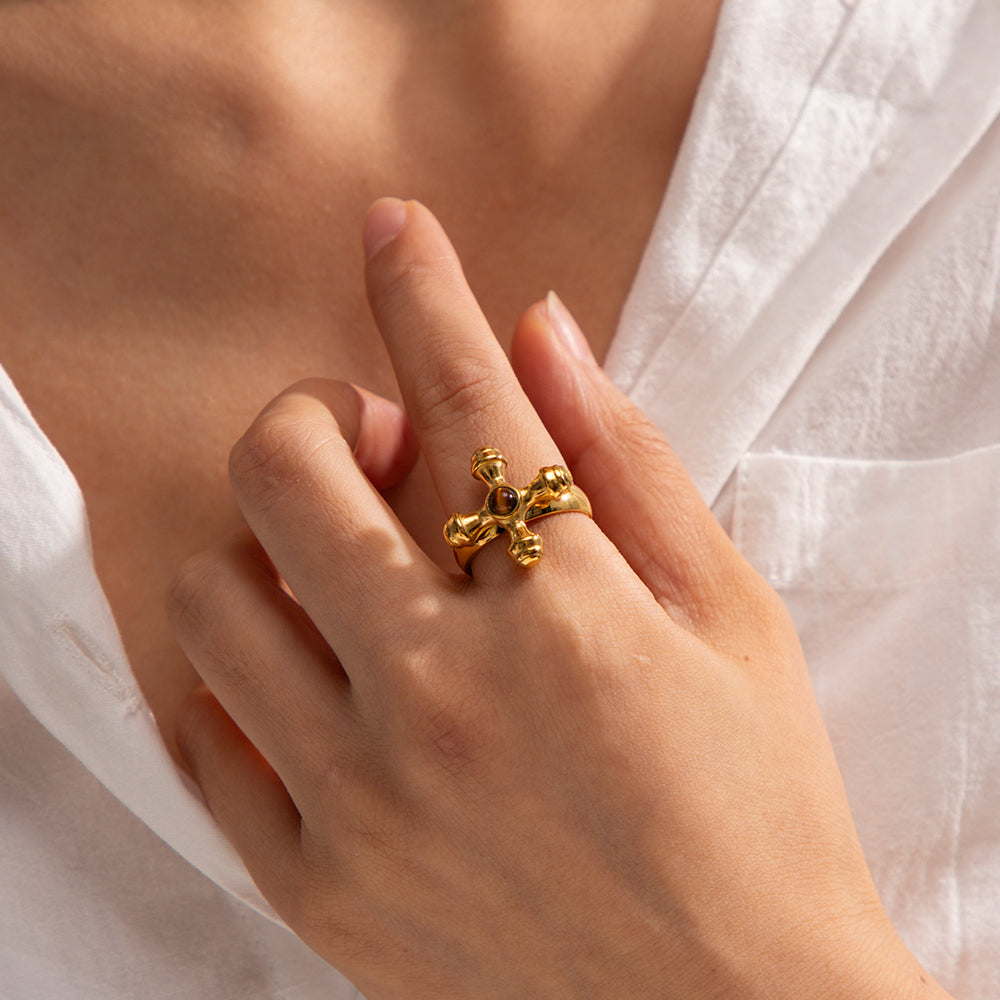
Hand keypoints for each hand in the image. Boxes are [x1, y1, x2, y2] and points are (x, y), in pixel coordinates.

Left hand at [168, 199, 946, 999]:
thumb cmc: (759, 813)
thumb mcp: (730, 620)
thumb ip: (630, 462)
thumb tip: (543, 333)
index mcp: (569, 618)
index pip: (466, 400)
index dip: (422, 289)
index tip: (393, 227)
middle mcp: (446, 697)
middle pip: (290, 472)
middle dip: (314, 413)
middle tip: (368, 434)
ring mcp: (364, 798)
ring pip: (213, 596)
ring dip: (263, 546)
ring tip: (338, 568)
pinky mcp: (318, 888)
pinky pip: (202, 741)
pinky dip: (231, 675)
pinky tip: (300, 667)